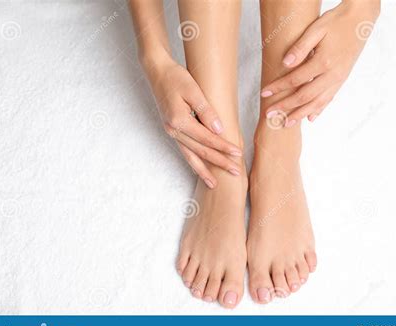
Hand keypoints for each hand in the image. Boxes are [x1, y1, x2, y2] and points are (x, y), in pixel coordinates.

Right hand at [144, 57, 241, 187]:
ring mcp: (171, 132)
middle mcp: (173, 130)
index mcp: (179, 121)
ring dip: (204, 170)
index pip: (207, 139)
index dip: (223, 147)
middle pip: (200, 152)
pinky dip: (193, 163)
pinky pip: (184, 151)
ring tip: (215, 184)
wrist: (157, 72)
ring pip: (190, 157)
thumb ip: (206, 111)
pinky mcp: (172, 131)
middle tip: (236, 172)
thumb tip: (219, 130)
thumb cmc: (176, 77)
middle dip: (219, 163)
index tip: (238, 153)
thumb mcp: (193, 90)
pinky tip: (201, 170)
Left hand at [261, 1, 379, 126]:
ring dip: (300, 114)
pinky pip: (329, 99)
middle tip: (270, 114)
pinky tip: (310, 118)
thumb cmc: (336, 21)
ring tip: (286, 123)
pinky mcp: (342, 80)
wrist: (361, 20)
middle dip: (286, 107)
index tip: (264, 93)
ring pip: (317, 103)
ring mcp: (338, 79)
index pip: (295, 79)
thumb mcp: (316, 29)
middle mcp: (332, 75)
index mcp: (323, 62)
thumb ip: (300, 48)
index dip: (278, 87)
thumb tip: (285, 64)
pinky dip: (318, 110)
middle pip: (304, 97)